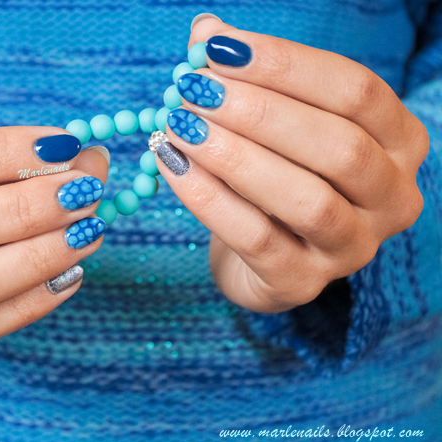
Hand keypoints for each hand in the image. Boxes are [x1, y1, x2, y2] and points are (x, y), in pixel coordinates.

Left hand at [156, 17, 427, 312]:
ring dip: (235, 156)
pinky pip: (259, 240)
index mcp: (397, 142)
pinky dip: (211, 200)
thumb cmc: (273, 178)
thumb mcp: (272, 126)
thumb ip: (246, 78)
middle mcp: (392, 197)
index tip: (216, 48)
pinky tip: (172, 167)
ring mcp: (353, 247)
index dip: (284, 65)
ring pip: (306, 198)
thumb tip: (206, 31)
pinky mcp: (304, 282)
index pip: (354, 91)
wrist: (263, 255)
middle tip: (193, 91)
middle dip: (258, 112)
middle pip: (338, 145)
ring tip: (178, 127)